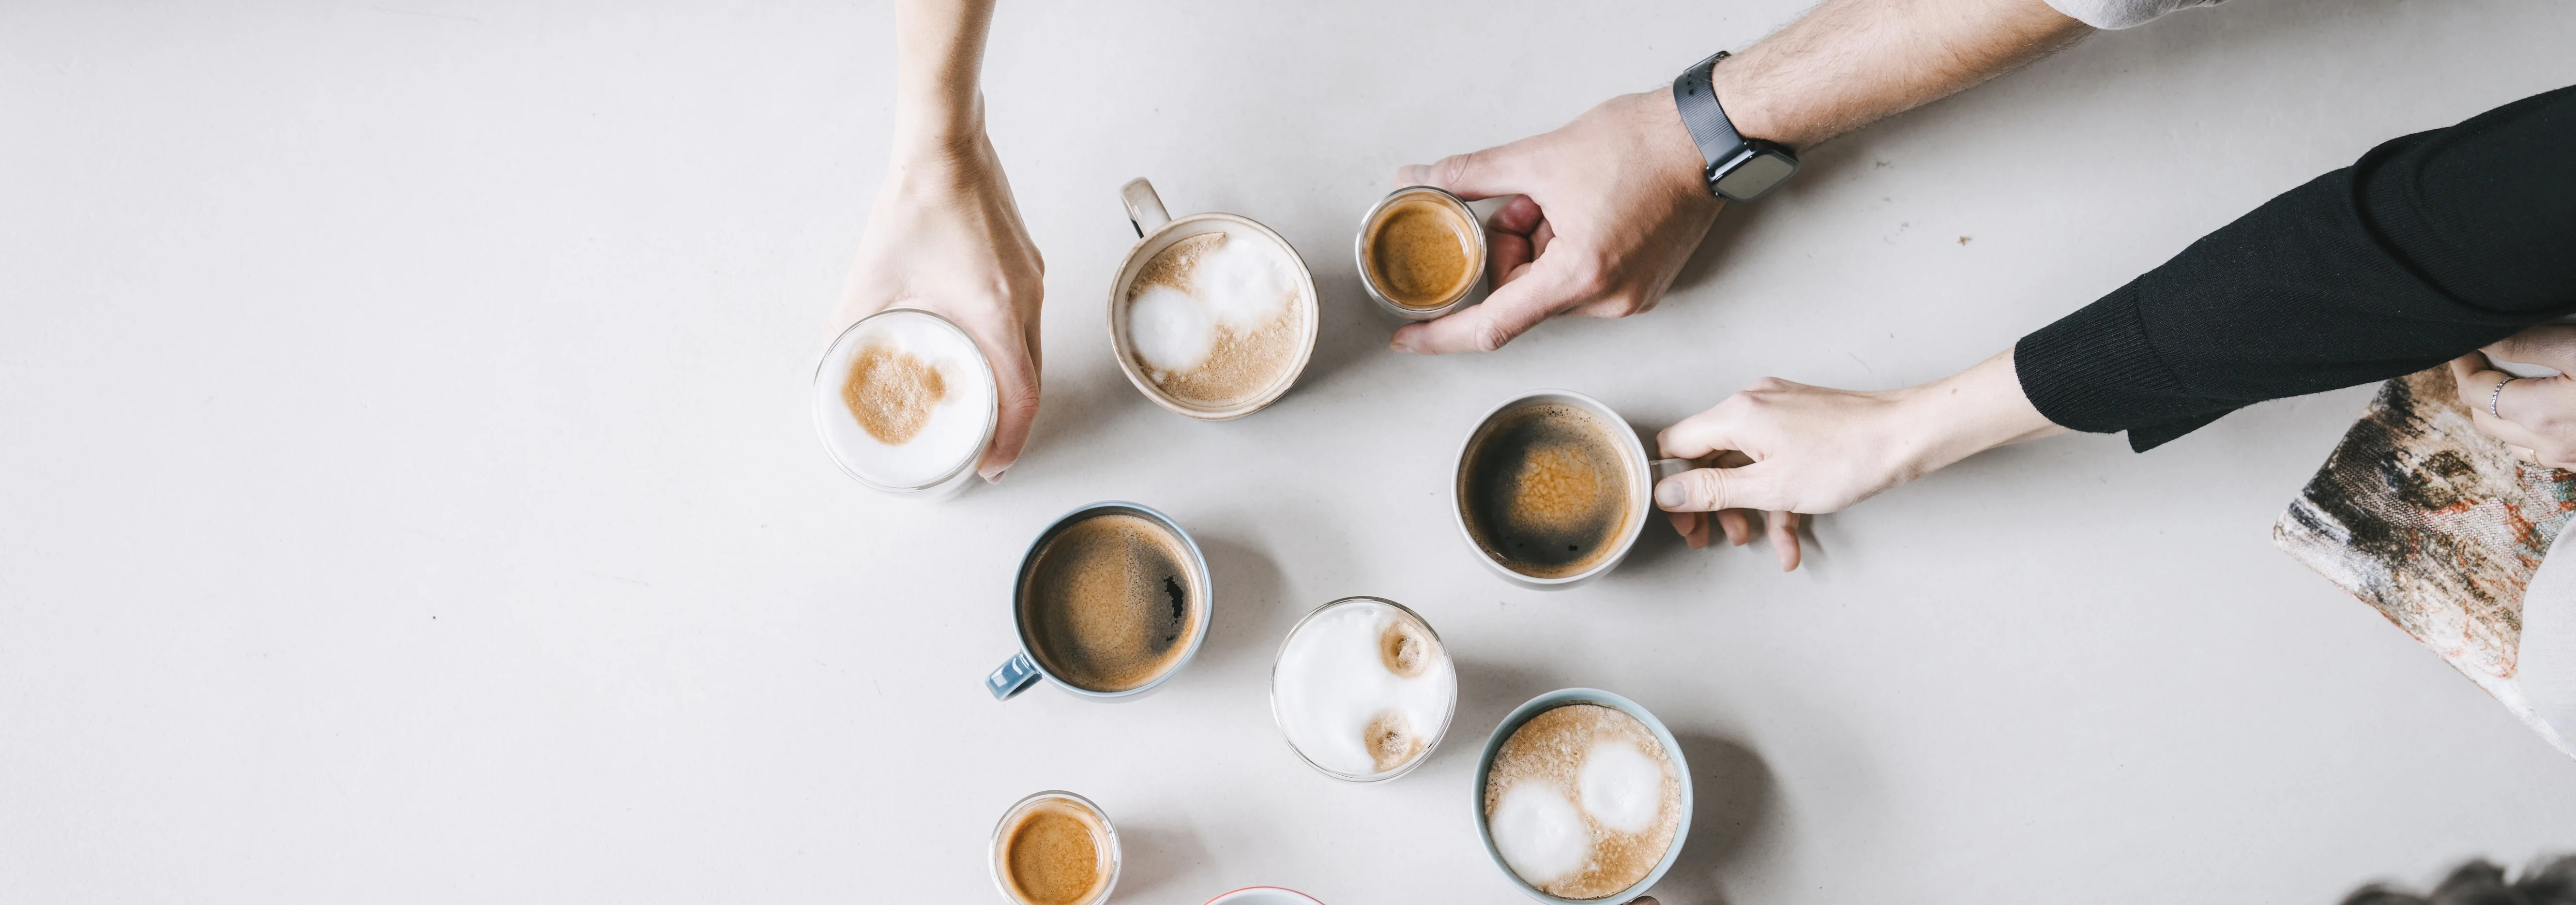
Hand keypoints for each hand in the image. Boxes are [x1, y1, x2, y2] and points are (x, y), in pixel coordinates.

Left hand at [833, 133, 1043, 481]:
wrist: (946, 146)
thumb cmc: (917, 205)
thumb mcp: (869, 278)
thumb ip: (848, 328)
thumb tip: (831, 368)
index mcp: (996, 311)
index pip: (1022, 397)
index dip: (1010, 441)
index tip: (992, 466)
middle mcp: (1027, 299)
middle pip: (1033, 381)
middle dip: (1010, 423)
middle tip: (983, 448)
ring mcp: (1035, 281)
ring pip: (1034, 352)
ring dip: (1013, 386)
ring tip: (981, 406)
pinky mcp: (1030, 266)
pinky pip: (1030, 323)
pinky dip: (1013, 350)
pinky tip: (983, 351)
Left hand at [1388, 90, 1720, 353]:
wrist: (1708, 137)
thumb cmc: (1639, 144)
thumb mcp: (1540, 157)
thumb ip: (1470, 176)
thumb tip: (1417, 180)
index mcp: (1578, 275)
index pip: (1492, 325)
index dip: (1442, 334)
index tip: (1407, 338)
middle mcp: (1606, 300)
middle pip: (1522, 296)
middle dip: (1509, 249)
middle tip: (1529, 201)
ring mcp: (1629, 299)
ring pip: (1550, 287)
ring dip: (1540, 247)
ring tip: (1567, 198)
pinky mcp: (1643, 288)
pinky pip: (1581, 283)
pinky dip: (1567, 253)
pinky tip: (1587, 210)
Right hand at [1652, 352, 2065, 570]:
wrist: (1906, 436)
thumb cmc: (1848, 457)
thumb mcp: (1769, 487)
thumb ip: (1712, 491)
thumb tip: (1668, 493)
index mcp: (1736, 414)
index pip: (1676, 445)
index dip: (1670, 485)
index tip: (1681, 516)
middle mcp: (1752, 405)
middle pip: (1708, 457)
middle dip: (1708, 503)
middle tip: (1706, 536)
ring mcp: (1778, 411)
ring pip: (1743, 463)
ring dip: (1744, 506)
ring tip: (1752, 539)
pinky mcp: (1801, 422)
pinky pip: (1773, 461)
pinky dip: (1776, 497)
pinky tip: (1789, 538)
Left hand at [2449, 326, 2575, 467]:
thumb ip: (2531, 345)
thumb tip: (2484, 339)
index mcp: (2538, 413)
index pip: (2473, 391)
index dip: (2463, 365)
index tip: (2463, 343)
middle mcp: (2546, 443)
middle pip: (2483, 418)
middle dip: (2475, 387)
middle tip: (2481, 359)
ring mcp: (2564, 456)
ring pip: (2508, 438)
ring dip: (2499, 413)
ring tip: (2509, 382)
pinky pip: (2537, 451)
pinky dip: (2525, 430)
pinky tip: (2539, 410)